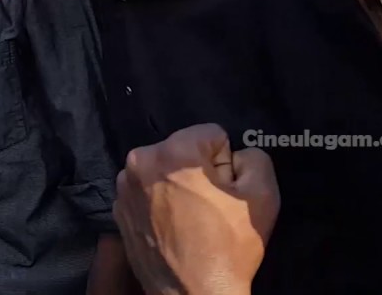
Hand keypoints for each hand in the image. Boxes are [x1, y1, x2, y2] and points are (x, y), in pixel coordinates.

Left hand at [114, 124, 279, 294]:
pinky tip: (174, 227)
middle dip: (199, 171)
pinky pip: (146, 193)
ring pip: (163, 171)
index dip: (225, 163)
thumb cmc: (228, 247)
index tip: (225, 190)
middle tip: (211, 206)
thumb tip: (237, 154)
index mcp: (171, 151)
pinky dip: (159, 203)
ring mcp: (123, 188)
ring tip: (192, 219)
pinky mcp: (118, 211)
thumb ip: (254, 157)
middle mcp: (139, 162)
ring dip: (177, 186)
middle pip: (183, 150)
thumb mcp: (262, 195)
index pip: (211, 135)